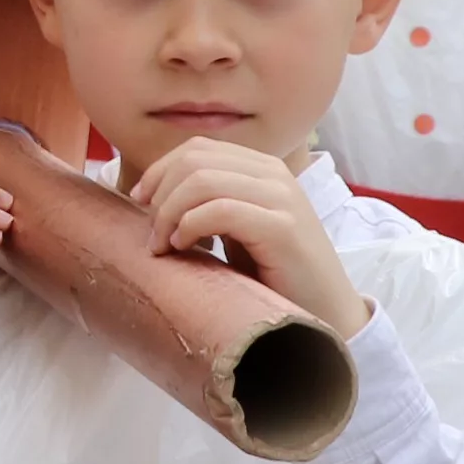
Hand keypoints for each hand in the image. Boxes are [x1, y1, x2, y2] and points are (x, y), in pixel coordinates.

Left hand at [123, 139, 369, 336]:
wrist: (325, 314)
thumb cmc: (273, 276)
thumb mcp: (235, 230)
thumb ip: (208, 204)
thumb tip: (149, 196)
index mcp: (261, 168)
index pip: (197, 148)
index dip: (160, 170)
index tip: (139, 202)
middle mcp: (273, 174)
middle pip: (194, 161)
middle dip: (161, 195)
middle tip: (152, 236)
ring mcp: (281, 198)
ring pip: (202, 181)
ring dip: (169, 214)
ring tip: (163, 246)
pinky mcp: (282, 227)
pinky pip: (220, 210)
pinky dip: (190, 227)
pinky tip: (183, 248)